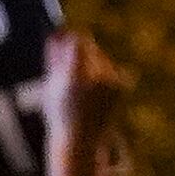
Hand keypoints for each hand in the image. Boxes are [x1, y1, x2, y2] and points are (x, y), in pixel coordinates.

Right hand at [43, 34, 130, 175]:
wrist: (82, 141)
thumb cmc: (61, 115)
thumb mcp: (52, 87)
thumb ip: (54, 59)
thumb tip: (55, 34)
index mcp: (76, 77)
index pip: (79, 43)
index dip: (72, 37)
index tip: (64, 35)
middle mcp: (97, 77)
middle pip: (91, 48)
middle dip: (81, 50)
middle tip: (70, 54)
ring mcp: (112, 81)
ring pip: (101, 58)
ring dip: (91, 63)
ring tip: (80, 85)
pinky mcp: (122, 85)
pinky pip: (110, 69)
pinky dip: (101, 74)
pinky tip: (92, 91)